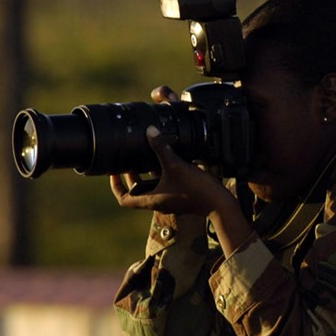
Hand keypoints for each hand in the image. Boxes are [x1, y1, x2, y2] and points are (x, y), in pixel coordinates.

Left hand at [111, 126, 254, 257]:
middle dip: (131, 176)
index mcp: (151, 200)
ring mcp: (169, 200)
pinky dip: (161, 175)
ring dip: (146, 174)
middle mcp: (158, 202)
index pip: (123, 199)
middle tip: (129, 160)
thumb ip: (162, 148)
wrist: (221, 204)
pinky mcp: (180, 197)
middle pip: (136, 192)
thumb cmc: (197, 190)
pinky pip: (164, 186)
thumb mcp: (176, 166)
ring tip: (145, 156)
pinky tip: (167, 160)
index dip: (116, 186)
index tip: (114, 171)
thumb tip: (149, 131)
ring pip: (150, 188)